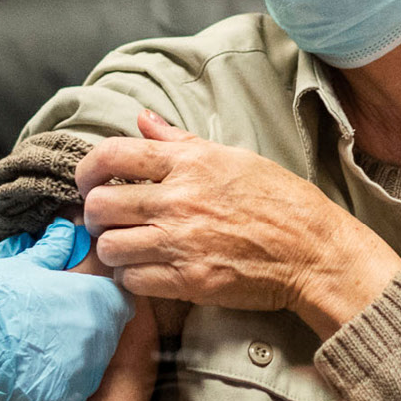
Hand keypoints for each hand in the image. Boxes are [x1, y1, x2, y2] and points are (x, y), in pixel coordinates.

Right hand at [0, 219, 133, 400]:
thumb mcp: (24, 264)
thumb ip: (53, 250)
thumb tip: (65, 232)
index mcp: (96, 301)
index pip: (120, 304)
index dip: (99, 304)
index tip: (77, 307)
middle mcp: (97, 340)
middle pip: (104, 340)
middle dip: (82, 336)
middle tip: (47, 331)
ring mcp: (82, 376)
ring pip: (86, 373)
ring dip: (68, 367)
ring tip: (32, 356)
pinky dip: (50, 398)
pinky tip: (27, 382)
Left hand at [78, 112, 400, 337]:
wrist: (313, 251)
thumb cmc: (279, 201)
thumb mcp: (233, 157)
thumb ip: (180, 142)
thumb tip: (143, 119)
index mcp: (189, 164)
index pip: (112, 155)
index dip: (87, 169)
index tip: (87, 181)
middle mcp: (179, 201)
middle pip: (100, 205)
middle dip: (94, 214)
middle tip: (106, 220)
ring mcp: (181, 243)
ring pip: (110, 248)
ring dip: (110, 249)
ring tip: (125, 247)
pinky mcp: (188, 281)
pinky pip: (132, 280)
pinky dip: (130, 277)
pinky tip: (144, 270)